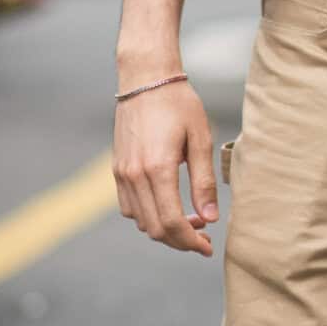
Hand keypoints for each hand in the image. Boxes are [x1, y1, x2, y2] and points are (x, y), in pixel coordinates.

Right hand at [113, 81, 219, 254]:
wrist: (145, 79)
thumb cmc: (179, 104)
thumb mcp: (201, 139)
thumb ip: (204, 182)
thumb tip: (209, 218)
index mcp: (158, 169)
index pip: (173, 223)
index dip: (191, 242)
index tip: (208, 247)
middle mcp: (135, 175)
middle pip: (155, 229)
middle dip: (180, 241)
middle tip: (204, 237)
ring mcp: (122, 174)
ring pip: (141, 222)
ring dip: (165, 229)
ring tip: (191, 219)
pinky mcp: (117, 170)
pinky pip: (129, 207)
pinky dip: (148, 216)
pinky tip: (168, 205)